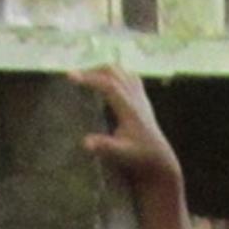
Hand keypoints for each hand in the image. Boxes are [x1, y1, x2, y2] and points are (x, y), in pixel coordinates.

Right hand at [71, 63, 178, 189]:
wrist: (158, 157)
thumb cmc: (139, 156)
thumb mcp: (122, 154)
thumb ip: (105, 147)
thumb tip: (85, 142)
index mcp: (129, 108)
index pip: (108, 85)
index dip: (90, 78)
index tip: (70, 76)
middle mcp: (135, 97)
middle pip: (114, 72)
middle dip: (93, 70)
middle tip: (76, 77)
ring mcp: (140, 95)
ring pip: (120, 71)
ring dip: (102, 70)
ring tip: (86, 77)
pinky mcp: (141, 97)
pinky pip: (127, 76)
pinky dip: (114, 74)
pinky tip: (104, 81)